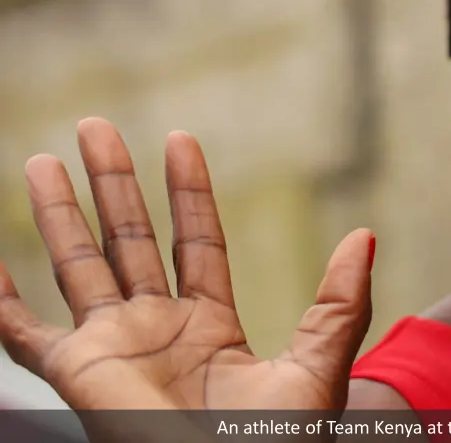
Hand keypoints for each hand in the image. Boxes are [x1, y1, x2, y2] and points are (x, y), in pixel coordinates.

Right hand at [0, 118, 373, 415]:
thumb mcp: (319, 365)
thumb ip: (340, 302)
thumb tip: (364, 236)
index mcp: (210, 324)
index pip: (195, 240)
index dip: (188, 190)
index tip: (180, 138)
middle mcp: (158, 328)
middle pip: (129, 237)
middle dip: (113, 182)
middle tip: (94, 125)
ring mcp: (115, 348)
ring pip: (79, 266)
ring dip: (60, 214)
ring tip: (44, 159)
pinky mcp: (80, 375)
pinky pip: (27, 337)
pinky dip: (3, 307)